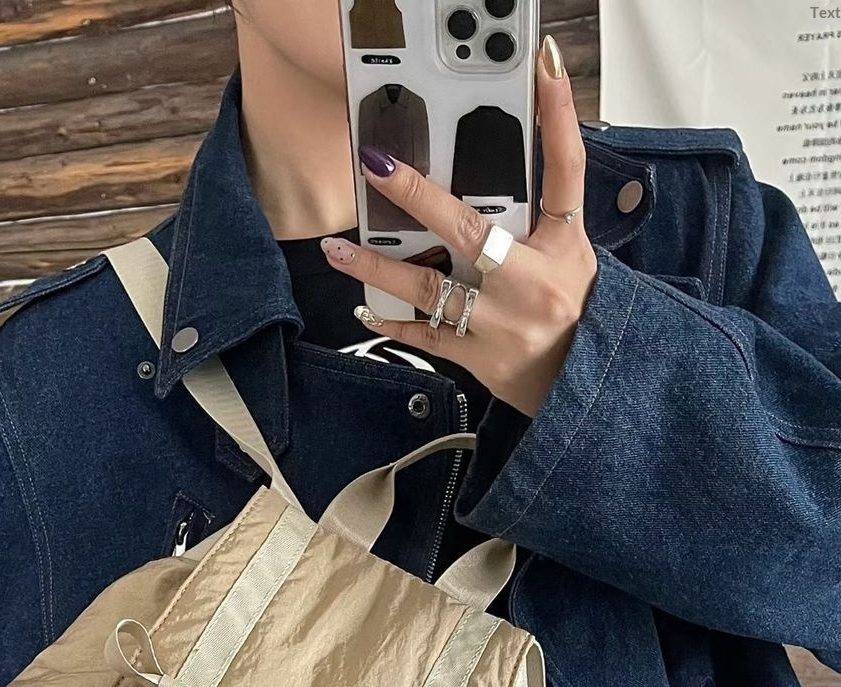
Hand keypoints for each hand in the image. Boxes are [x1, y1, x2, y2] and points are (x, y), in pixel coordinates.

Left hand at [322, 38, 596, 418]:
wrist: (586, 386)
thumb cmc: (576, 313)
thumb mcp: (573, 255)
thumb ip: (539, 214)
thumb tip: (498, 169)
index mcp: (563, 245)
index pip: (567, 168)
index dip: (560, 114)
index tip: (545, 64)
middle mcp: (532, 281)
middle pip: (470, 231)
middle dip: (418, 197)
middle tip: (377, 166)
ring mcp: (502, 323)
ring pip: (431, 289)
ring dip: (378, 269)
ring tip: (337, 249)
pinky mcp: (480, 357)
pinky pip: (427, 335)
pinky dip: (393, 322)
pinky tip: (364, 307)